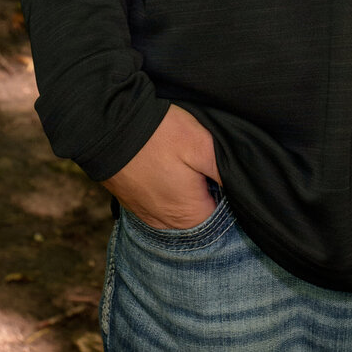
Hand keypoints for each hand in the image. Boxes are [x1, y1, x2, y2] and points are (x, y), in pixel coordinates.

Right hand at [102, 103, 219, 229]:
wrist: (105, 125)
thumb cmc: (158, 135)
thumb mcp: (201, 145)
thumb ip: (227, 171)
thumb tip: (245, 189)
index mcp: (190, 217)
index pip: (224, 218)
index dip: (231, 194)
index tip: (225, 171)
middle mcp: (167, 226)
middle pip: (202, 215)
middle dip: (209, 193)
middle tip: (206, 163)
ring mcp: (147, 215)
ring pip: (180, 210)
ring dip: (187, 191)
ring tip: (187, 163)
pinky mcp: (133, 203)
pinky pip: (160, 203)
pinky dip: (168, 188)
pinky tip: (168, 166)